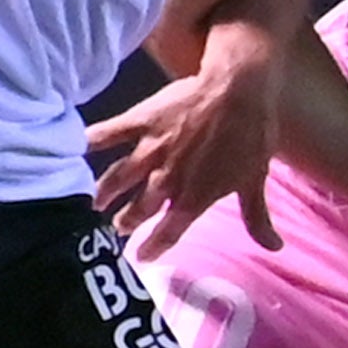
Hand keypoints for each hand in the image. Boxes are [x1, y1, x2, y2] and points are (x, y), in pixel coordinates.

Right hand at [86, 24, 283, 257]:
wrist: (238, 89)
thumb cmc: (250, 136)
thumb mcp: (255, 181)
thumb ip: (257, 219)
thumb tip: (274, 247)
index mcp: (193, 198)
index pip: (167, 233)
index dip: (152, 248)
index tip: (139, 258)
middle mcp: (165, 180)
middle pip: (137, 209)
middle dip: (125, 222)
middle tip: (115, 229)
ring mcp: (149, 151)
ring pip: (117, 179)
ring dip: (103, 194)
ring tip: (92, 203)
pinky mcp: (140, 121)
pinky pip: (109, 133)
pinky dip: (90, 140)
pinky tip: (74, 147)